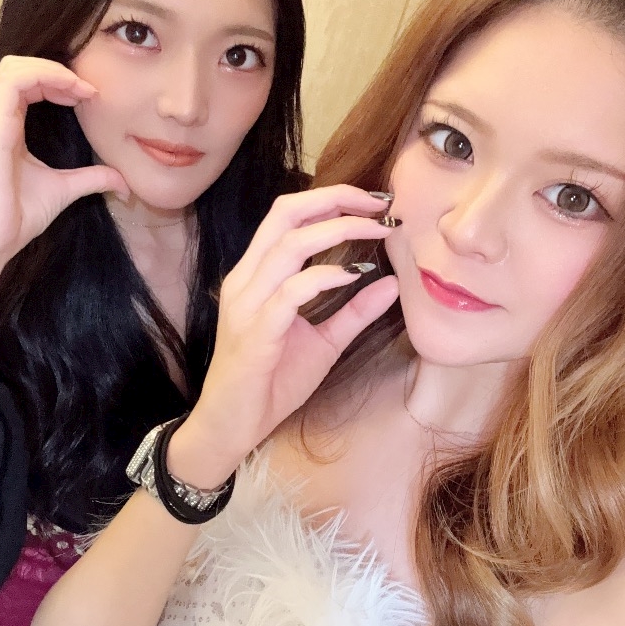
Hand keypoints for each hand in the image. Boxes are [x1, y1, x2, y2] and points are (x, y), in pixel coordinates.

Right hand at [0, 55, 128, 294]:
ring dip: (53, 71)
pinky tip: (70, 92)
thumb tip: (123, 183)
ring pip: (14, 67)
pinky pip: (13, 80)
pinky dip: (43, 76)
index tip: (91, 98)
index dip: (59, 83)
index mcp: (7, 128)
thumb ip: (90, 179)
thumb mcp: (63, 191)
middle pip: (20, 69)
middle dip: (58, 71)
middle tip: (89, 91)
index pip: (27, 85)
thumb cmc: (12, 218)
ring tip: (81, 89)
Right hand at [180, 187, 399, 469]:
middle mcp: (246, 279)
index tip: (375, 202)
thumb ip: (354, 312)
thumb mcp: (323, 342)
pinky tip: (354, 274)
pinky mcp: (254, 332)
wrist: (232, 426)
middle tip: (381, 204)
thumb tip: (393, 283)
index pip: (289, 215)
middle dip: (336, 199)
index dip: (332, 199)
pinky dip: (324, 277)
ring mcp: (247, 303)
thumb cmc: (271, 382)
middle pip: (285, 214)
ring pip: (289, 245)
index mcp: (257, 274)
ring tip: (378, 231)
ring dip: (339, 231)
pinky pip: (290, 292)